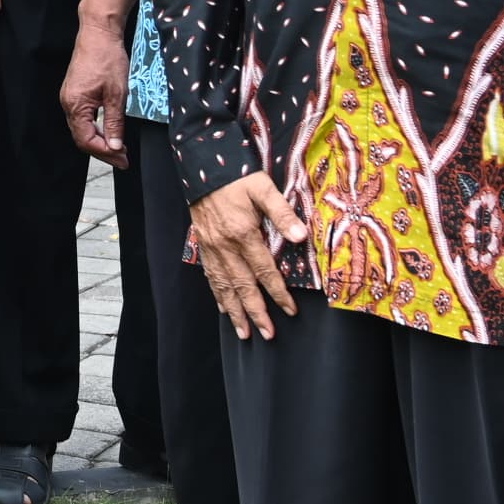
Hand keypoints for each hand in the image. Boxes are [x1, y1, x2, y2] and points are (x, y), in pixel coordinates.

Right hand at [59, 17, 133, 158]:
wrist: (99, 33)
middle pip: (82, 138)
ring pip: (82, 129)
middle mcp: (68, 103)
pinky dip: (95, 128)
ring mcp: (69, 98)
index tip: (123, 159)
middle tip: (123, 158)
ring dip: (100, 141)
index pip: (87, 140)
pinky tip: (108, 130)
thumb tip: (115, 146)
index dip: (105, 153)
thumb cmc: (107, 58)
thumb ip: (115, 122)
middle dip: (103, 151)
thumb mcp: (117, 93)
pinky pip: (82, 118)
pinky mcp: (74, 93)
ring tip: (119, 147)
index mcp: (75, 105)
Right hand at [188, 171, 306, 338]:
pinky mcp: (205, 247)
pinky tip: (224, 309)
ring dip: (235, 312)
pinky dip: (218, 296)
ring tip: (244, 333)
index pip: (264, 271)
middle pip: (243, 287)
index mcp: (243, 235)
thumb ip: (282, 213)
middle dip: (256, 314)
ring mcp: (213, 249)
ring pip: (225, 287)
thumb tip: (300, 236)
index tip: (290, 311)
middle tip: (267, 335)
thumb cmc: (236, 177)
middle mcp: (226, 247)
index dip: (278, 293)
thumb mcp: (262, 188)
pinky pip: (211, 277)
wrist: (202, 169)